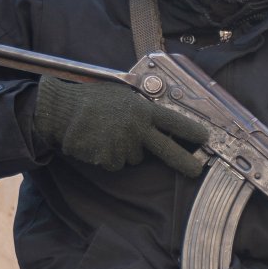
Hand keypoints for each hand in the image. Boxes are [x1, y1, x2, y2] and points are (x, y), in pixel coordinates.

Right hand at [32, 78, 206, 175]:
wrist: (62, 110)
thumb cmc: (91, 101)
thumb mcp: (122, 98)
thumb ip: (140, 111)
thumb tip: (157, 124)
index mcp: (142, 109)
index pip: (173, 121)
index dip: (191, 131)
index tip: (205, 139)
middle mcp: (137, 127)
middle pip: (166, 149)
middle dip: (184, 161)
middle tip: (196, 170)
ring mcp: (124, 143)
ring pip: (134, 158)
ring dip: (124, 151)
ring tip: (106, 134)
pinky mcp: (109, 157)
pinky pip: (116, 164)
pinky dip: (108, 157)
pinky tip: (97, 143)